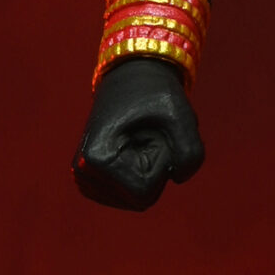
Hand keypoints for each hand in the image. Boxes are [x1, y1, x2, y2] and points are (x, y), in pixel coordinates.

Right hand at [73, 56, 205, 210]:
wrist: (132, 76)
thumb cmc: (154, 91)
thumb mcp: (180, 114)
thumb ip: (191, 151)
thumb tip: (179, 179)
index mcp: (96, 159)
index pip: (144, 191)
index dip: (160, 163)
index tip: (150, 131)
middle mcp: (83, 173)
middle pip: (141, 198)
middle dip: (155, 167)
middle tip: (147, 133)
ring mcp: (85, 179)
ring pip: (138, 198)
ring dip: (150, 169)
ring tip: (140, 137)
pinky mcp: (92, 181)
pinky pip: (133, 195)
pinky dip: (143, 173)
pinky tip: (134, 147)